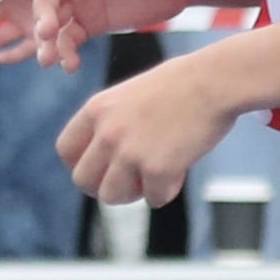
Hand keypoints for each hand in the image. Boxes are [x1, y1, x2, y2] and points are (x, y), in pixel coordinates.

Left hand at [58, 51, 236, 203]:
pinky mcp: (156, 169)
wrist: (214, 81)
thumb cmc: (181, 85)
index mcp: (96, 109)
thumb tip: (106, 163)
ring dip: (133, 193)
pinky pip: (154, 198)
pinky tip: (179, 172)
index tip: (99, 170)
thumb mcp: (129, 95)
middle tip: (127, 184)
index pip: (66, 150)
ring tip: (153, 179)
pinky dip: (167, 191)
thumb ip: (112, 123)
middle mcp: (106, 132)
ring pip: (111, 196)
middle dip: (103, 187)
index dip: (80, 165)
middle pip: (83, 180)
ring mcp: (129, 152)